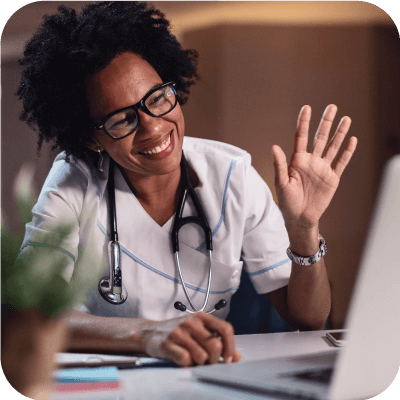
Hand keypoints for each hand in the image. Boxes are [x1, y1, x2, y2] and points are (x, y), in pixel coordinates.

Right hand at [140, 312, 240, 365]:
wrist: (150, 332)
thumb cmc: (179, 332)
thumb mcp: (199, 331)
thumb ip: (218, 340)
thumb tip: (237, 356)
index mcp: (202, 317)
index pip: (225, 329)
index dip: (231, 346)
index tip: (229, 358)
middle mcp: (192, 322)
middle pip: (215, 345)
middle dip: (215, 359)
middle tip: (209, 361)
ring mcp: (179, 332)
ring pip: (202, 356)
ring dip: (200, 363)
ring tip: (193, 358)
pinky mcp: (168, 344)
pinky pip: (186, 360)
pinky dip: (187, 365)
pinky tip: (183, 360)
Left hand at [272, 105, 356, 230]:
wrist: (300, 217)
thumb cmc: (287, 201)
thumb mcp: (281, 182)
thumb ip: (279, 164)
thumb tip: (274, 146)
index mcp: (297, 160)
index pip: (301, 137)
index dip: (304, 122)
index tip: (307, 108)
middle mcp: (311, 161)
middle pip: (320, 137)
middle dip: (325, 122)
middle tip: (332, 106)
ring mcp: (323, 168)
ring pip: (332, 147)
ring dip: (339, 134)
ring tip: (346, 119)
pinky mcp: (333, 178)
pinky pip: (341, 162)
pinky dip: (347, 152)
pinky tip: (352, 140)